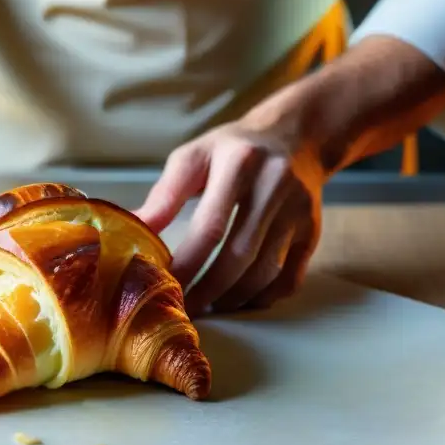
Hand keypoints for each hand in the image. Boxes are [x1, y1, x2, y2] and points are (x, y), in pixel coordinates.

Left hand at [134, 121, 325, 313]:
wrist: (294, 136)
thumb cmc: (231, 150)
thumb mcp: (194, 157)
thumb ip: (164, 194)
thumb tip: (132, 227)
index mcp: (239, 163)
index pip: (210, 226)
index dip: (187, 263)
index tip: (163, 285)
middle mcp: (275, 186)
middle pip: (240, 254)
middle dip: (207, 289)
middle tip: (183, 308)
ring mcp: (299, 211)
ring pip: (266, 271)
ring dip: (233, 297)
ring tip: (207, 306)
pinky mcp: (312, 230)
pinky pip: (289, 277)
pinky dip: (262, 296)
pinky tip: (238, 300)